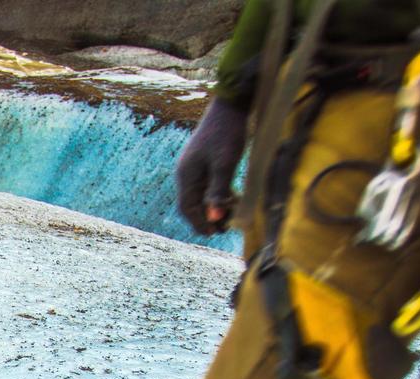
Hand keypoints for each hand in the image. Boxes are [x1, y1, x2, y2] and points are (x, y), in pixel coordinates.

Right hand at [175, 99, 247, 235]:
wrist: (231, 105)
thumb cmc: (228, 133)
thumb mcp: (225, 164)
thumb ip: (218, 192)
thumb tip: (214, 218)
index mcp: (187, 175)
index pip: (187, 208)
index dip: (199, 223)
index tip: (214, 233)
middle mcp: (187, 173)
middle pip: (192, 204)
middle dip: (206, 218)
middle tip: (224, 229)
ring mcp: (195, 167)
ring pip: (201, 195)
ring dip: (213, 208)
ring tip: (230, 216)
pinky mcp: (206, 161)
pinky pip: (208, 185)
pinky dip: (218, 195)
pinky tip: (233, 198)